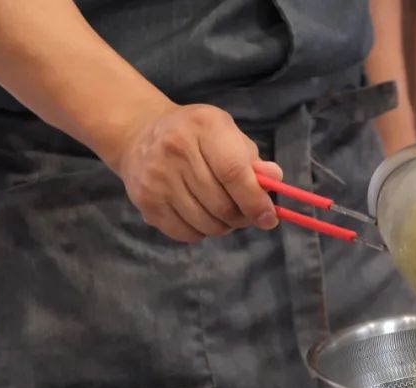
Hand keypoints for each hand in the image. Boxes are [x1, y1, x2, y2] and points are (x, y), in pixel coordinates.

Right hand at [116, 103, 282, 242]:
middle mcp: (176, 149)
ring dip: (223, 227)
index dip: (254, 200)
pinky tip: (201, 216)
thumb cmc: (195, 136)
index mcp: (203, 126)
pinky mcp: (146, 201)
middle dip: (241, 218)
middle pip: (221, 204)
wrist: (141, 135)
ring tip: (223, 214)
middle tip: (246, 216)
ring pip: (205, 223)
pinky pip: (185, 233)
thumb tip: (274, 180)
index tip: (268, 218)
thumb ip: (251, 159)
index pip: (233, 172)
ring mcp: (158, 177)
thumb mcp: (226, 134)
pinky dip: (201, 232)